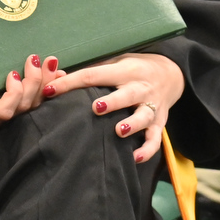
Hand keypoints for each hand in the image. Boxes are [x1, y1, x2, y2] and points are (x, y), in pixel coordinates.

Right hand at [0, 53, 64, 130]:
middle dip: (33, 82)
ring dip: (45, 81)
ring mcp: (16, 109)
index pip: (4, 111)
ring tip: (50, 60)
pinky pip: (43, 98)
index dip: (14, 95)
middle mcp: (2, 117)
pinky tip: (59, 72)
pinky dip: (52, 84)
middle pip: (24, 105)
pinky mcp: (26, 101)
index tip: (12, 73)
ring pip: (36, 102)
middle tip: (34, 59)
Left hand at [43, 52, 184, 163]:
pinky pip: (156, 138)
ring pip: (144, 116)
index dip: (71, 82)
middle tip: (96, 108)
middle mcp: (139, 88)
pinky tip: (135, 158)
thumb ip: (90, 71)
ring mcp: (152, 106)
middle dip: (112, 102)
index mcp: (124, 71)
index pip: (94, 75)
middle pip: (127, 95)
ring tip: (119, 132)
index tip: (50, 90)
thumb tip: (54, 75)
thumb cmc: (132, 68)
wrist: (170, 73)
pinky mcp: (160, 122)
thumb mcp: (114, 62)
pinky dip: (147, 149)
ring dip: (132, 124)